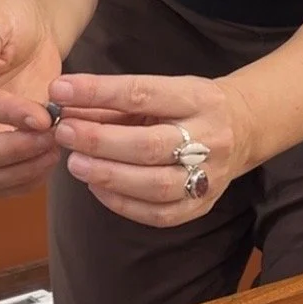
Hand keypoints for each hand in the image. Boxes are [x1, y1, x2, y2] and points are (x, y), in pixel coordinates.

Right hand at [0, 0, 62, 194]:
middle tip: (51, 138)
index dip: (6, 115)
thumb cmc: (11, 18)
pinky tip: (51, 159)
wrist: (29, 30)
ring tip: (56, 148)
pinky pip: (3, 183)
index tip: (43, 116)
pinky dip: (27, 180)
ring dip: (22, 170)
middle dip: (12, 151)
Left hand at [49, 73, 255, 227]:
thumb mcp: (160, 90)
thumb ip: (115, 101)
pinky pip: (159, 214)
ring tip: (75, 164)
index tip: (60, 91)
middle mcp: (210, 137)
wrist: (242, 127)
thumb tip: (65, 105)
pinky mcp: (203, 206)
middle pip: (150, 145)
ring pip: (155, 185)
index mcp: (197, 98)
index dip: (98, 92)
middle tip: (64, 133)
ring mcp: (210, 176)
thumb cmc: (187, 105)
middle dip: (99, 140)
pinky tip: (96, 188)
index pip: (142, 93)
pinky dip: (122, 203)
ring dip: (107, 175)